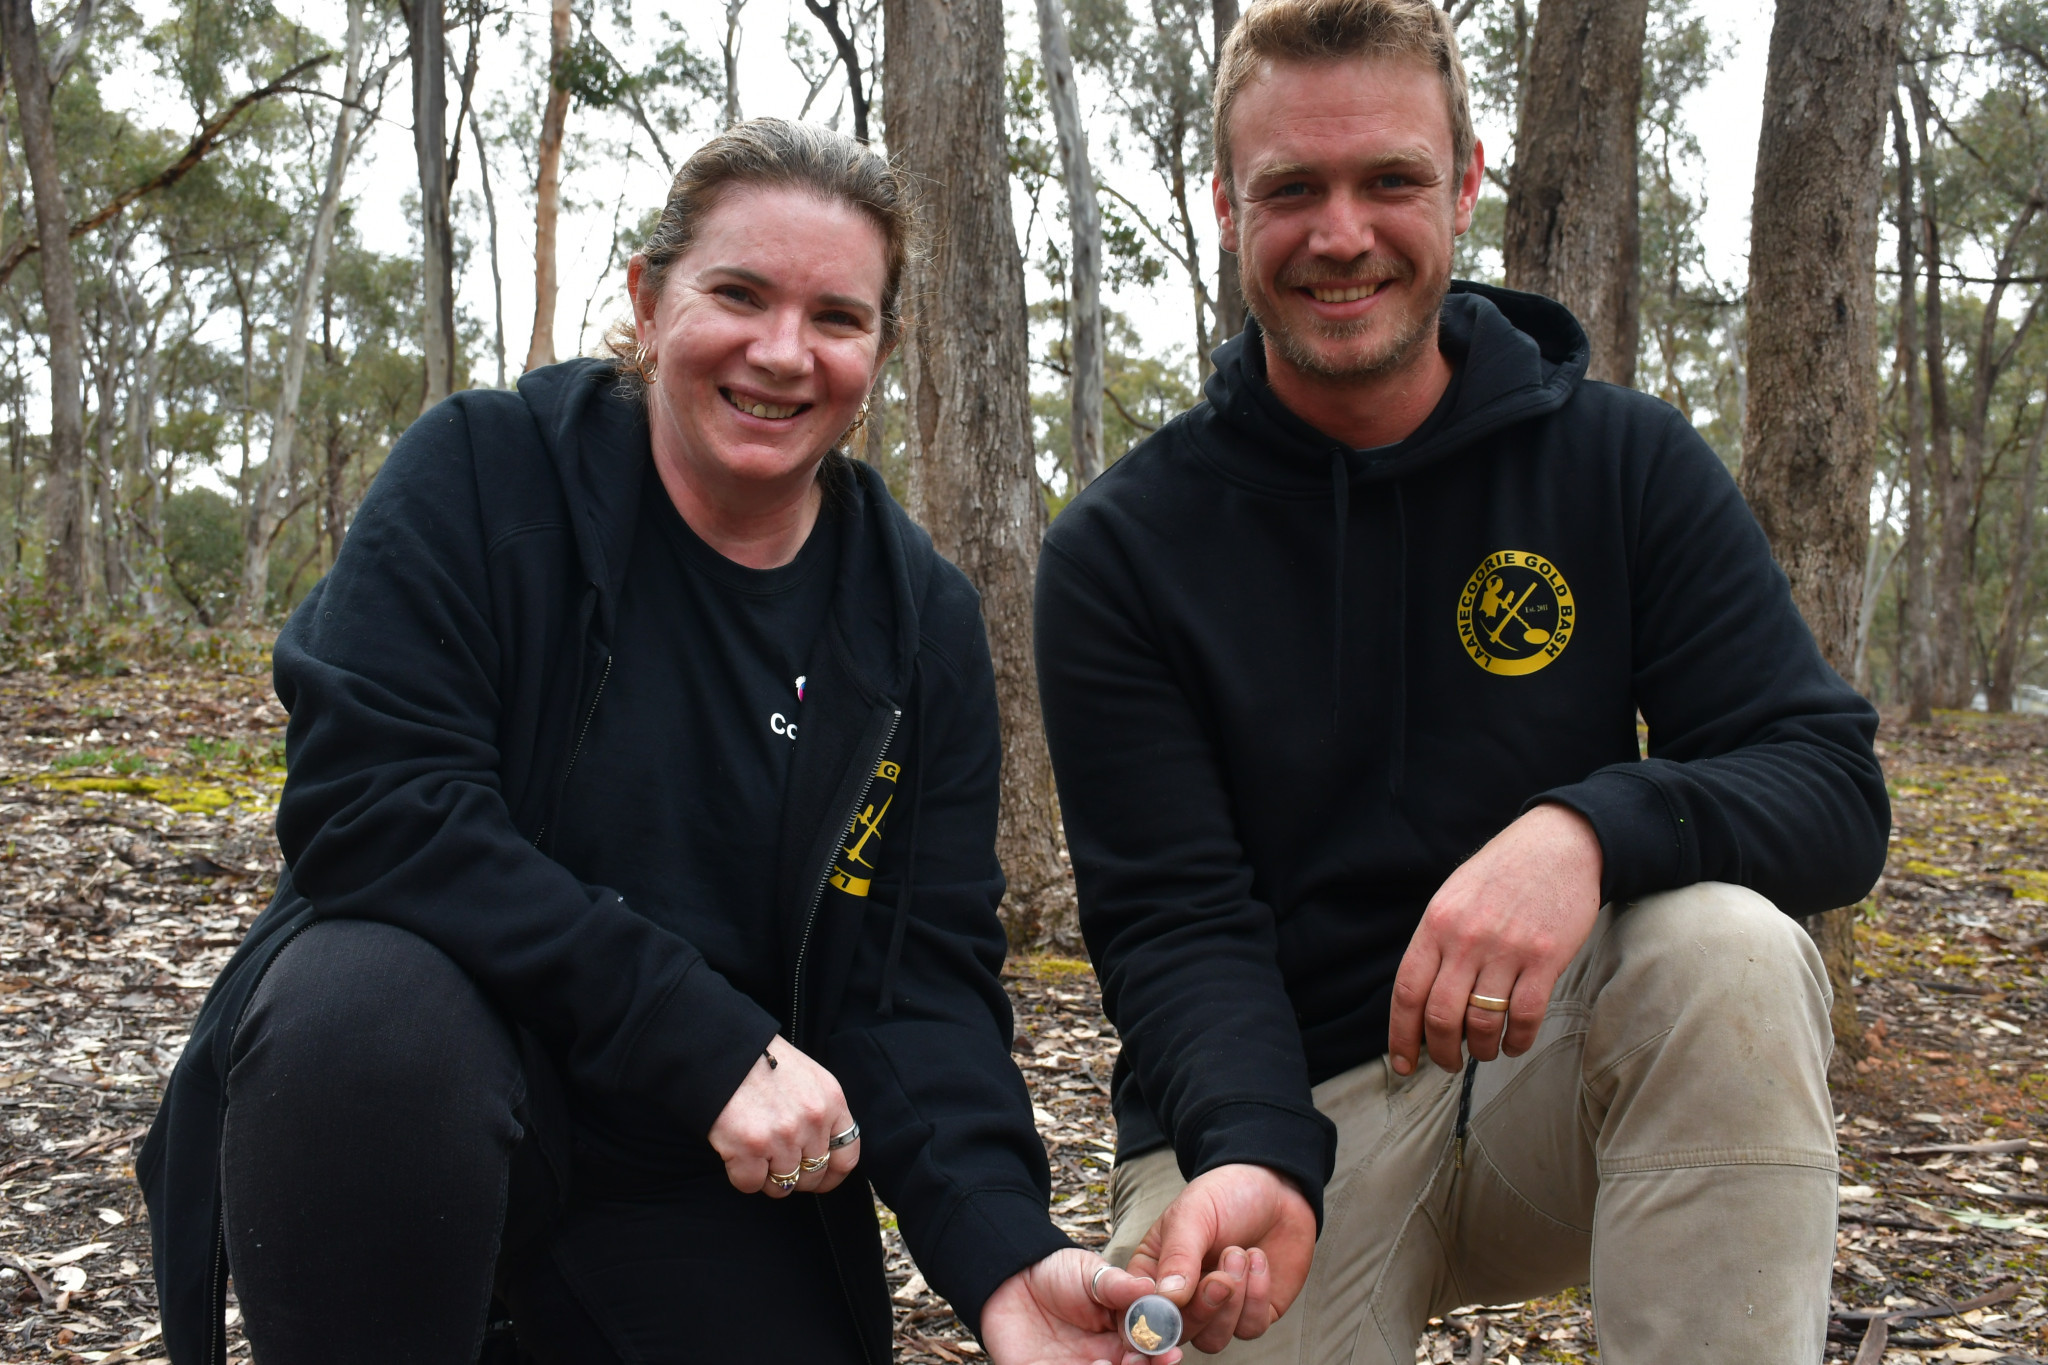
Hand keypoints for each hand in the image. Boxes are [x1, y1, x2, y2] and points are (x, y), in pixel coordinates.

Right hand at [706, 1037, 858, 1196]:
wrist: (721, 1049)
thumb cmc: (760, 1061)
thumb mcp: (807, 1078)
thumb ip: (820, 1112)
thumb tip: (820, 1150)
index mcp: (831, 1100)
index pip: (847, 1155)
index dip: (833, 1174)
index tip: (821, 1179)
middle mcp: (812, 1120)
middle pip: (814, 1175)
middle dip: (796, 1177)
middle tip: (776, 1163)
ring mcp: (782, 1136)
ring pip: (783, 1185)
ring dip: (766, 1176)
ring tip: (754, 1152)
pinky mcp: (749, 1149)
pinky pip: (751, 1184)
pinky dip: (742, 1175)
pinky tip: (736, 1153)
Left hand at [980, 1247, 1180, 1364]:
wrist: (1009, 1274)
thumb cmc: (1055, 1272)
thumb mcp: (1090, 1272)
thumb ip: (1119, 1285)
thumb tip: (1151, 1288)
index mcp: (1118, 1335)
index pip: (1146, 1350)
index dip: (1160, 1353)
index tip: (1170, 1351)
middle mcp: (1101, 1358)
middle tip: (1140, 1361)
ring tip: (1107, 1364)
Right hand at [1124, 1164, 1314, 1352]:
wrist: (1275, 1188)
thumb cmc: (1224, 1195)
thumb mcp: (1193, 1215)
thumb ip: (1178, 1256)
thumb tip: (1167, 1300)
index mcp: (1154, 1272)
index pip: (1137, 1312)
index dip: (1146, 1320)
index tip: (1169, 1305)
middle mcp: (1182, 1298)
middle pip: (1177, 1334)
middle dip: (1202, 1308)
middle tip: (1221, 1278)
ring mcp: (1217, 1310)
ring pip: (1213, 1340)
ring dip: (1232, 1302)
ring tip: (1240, 1254)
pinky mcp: (1253, 1314)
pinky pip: (1250, 1328)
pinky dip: (1257, 1297)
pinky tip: (1258, 1260)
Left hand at [1388, 802, 1602, 1075]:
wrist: (1558, 844)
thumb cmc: (1501, 874)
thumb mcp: (1453, 897)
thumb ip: (1436, 944)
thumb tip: (1421, 1002)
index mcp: (1436, 923)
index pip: (1407, 991)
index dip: (1401, 1035)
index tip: (1404, 1063)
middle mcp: (1466, 939)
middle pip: (1441, 1016)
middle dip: (1441, 1052)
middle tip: (1448, 1063)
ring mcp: (1507, 949)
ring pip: (1483, 1023)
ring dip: (1481, 1050)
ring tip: (1483, 1052)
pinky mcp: (1546, 958)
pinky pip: (1525, 1016)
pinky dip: (1517, 1041)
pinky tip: (1514, 1043)